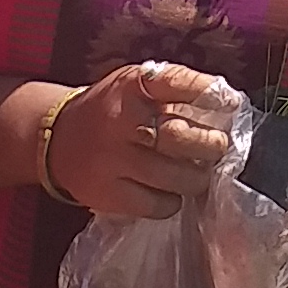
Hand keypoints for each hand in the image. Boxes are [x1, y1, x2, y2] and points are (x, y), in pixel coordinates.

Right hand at [41, 62, 234, 217]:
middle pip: (179, 137)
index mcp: (130, 86)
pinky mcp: (108, 194)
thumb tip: (228, 105)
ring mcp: (112, 160)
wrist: (57, 139)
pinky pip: (158, 204)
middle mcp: (119, 121)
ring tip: (197, 172)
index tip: (230, 103)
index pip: (174, 82)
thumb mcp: (134, 85)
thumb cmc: (111, 110)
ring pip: (175, 177)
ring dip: (197, 178)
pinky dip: (172, 200)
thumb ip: (173, 90)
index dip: (207, 92)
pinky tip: (168, 190)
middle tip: (217, 147)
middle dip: (210, 145)